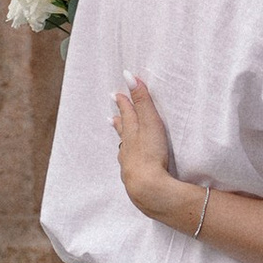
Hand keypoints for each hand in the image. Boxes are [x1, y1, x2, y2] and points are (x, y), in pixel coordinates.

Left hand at [112, 76, 185, 226]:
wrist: (147, 187)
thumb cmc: (150, 153)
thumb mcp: (150, 123)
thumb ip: (142, 100)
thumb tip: (129, 75)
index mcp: (133, 132)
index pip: (128, 113)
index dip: (124, 103)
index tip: (117, 94)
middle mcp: (128, 147)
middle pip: (123, 130)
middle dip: (120, 119)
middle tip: (112, 113)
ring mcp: (130, 164)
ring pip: (124, 147)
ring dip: (121, 138)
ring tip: (117, 132)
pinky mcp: (136, 178)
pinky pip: (129, 164)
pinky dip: (127, 159)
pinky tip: (127, 163)